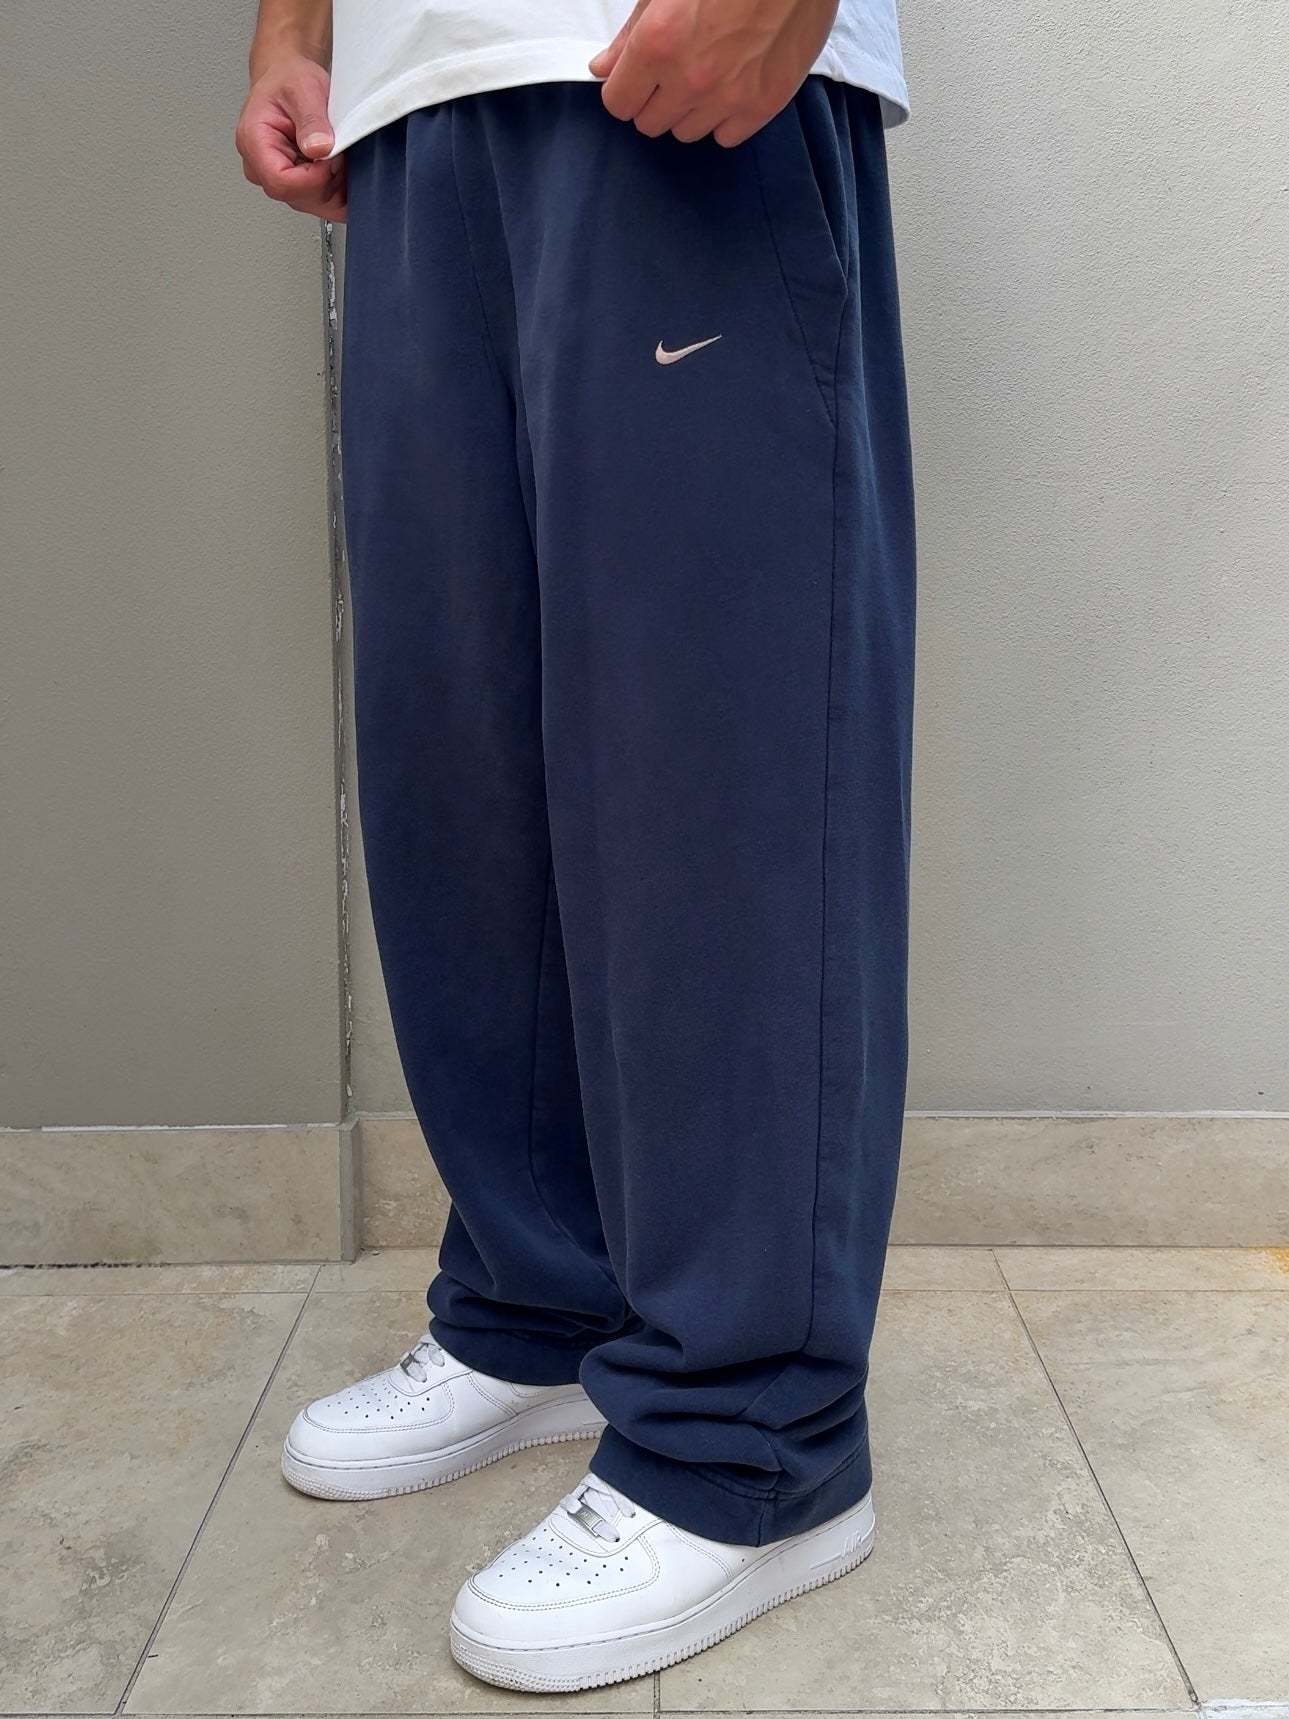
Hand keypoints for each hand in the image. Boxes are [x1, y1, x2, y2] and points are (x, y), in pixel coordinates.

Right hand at [236, 52, 346, 219]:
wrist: (288, 79)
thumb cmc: (288, 80)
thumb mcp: (303, 89)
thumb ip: (312, 120)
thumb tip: (320, 149)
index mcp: (254, 142)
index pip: (281, 182)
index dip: (313, 178)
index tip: (331, 156)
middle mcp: (260, 167)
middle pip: (297, 197)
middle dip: (327, 180)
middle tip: (338, 150)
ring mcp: (276, 178)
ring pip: (311, 203)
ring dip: (334, 185)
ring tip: (336, 153)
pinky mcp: (292, 185)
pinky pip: (319, 202)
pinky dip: (337, 190)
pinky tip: (338, 167)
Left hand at [590, 0, 837, 145]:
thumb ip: (630, 35)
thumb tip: (603, 69)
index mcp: (658, 43)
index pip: (618, 103)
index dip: (625, 90)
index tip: (636, 79)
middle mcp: (689, 79)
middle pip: (650, 124)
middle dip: (654, 100)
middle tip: (674, 71)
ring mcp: (728, 97)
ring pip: (687, 133)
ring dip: (689, 110)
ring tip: (707, 72)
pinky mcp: (763, 105)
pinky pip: (726, 137)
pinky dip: (724, 119)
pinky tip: (732, 86)